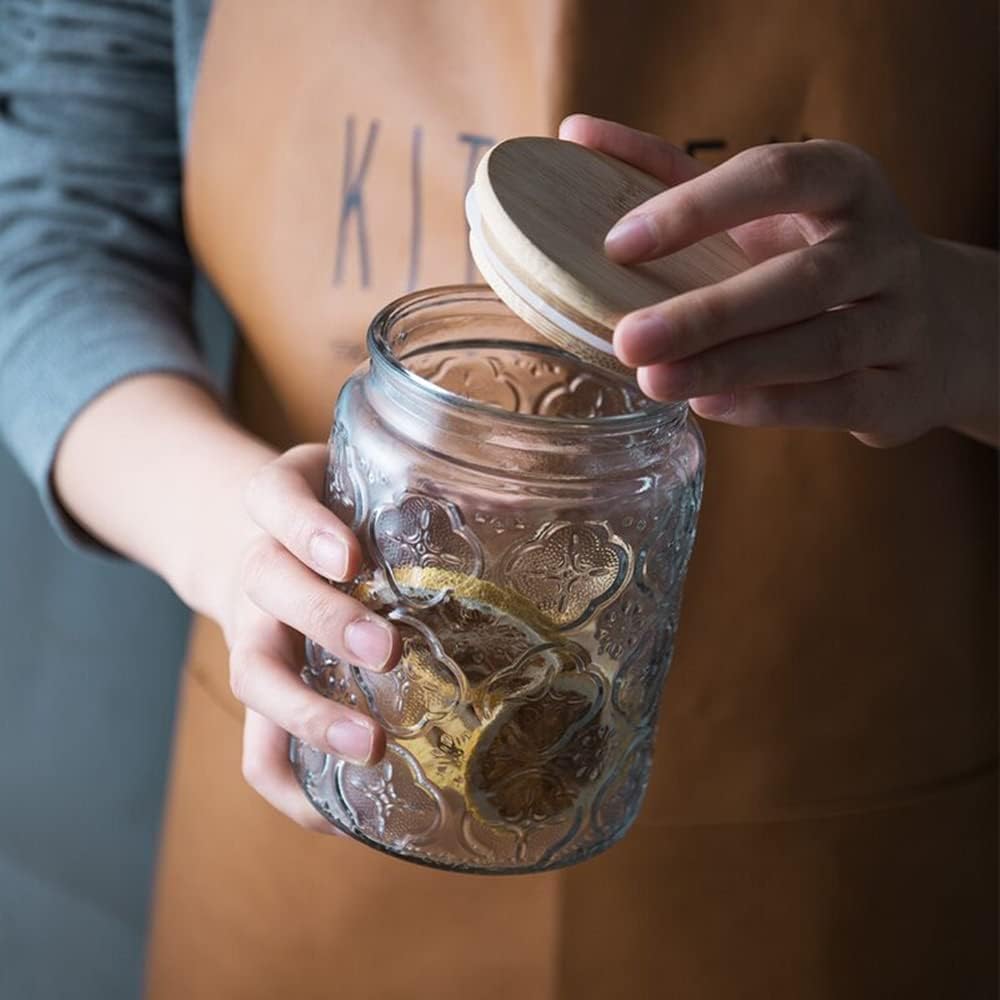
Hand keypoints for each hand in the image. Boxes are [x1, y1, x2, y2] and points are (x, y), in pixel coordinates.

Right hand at [223, 443, 398, 833]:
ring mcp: (251, 629)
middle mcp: (260, 564)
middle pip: (268, 586)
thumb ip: (418, 490)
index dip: (304, 528)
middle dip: (326, 619)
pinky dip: (286, 784)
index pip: (275, 499)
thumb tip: (531, 497)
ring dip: (306, 711)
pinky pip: (252, 746)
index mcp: (284, 503)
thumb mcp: (364, 481)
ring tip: (369, 742)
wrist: (266, 539)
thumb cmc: (341, 513)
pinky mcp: (261, 687)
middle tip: (387, 649)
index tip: (350, 558)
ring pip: (252, 671)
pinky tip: (335, 816)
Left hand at [560, 115, 997, 446]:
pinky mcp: (903, 390)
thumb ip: (673, 175)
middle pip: (801, 279)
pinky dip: (771, 405)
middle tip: (630, 340)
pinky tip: (708, 405)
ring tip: (656, 381)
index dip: (698, 207)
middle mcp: (883, 247)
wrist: (933, 326)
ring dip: (734, 366)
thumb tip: (575, 135)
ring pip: (822, 345)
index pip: (777, 176)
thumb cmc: (816, 254)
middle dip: (711, 314)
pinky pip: (838, 400)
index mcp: (843, 183)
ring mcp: (902, 321)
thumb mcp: (761, 208)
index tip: (618, 244)